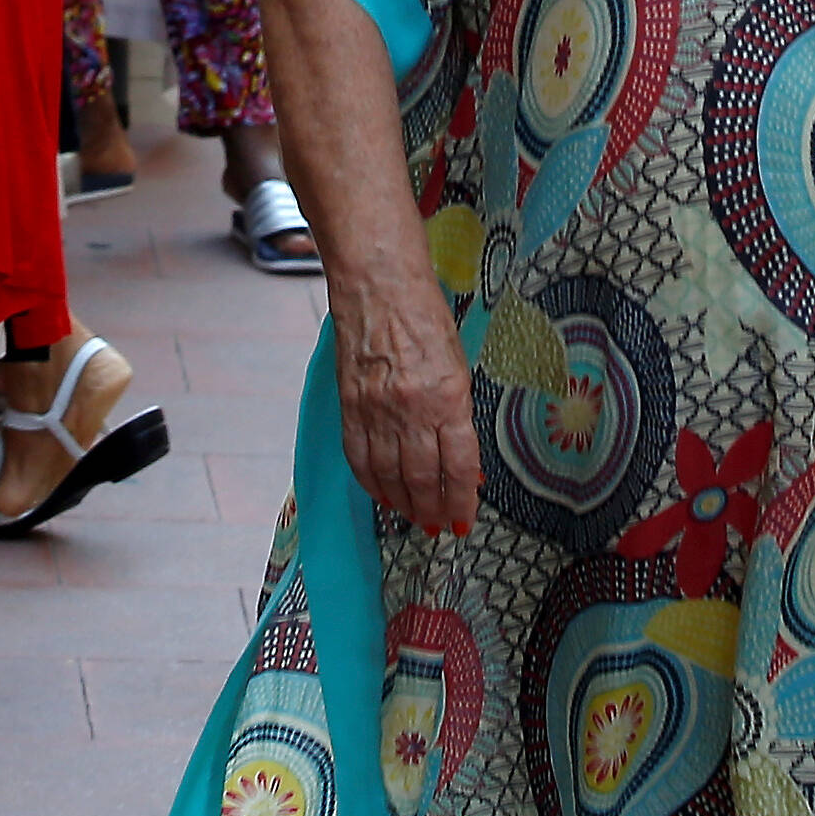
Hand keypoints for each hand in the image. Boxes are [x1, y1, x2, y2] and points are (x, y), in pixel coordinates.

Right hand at [332, 281, 481, 539]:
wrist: (378, 287)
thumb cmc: (425, 318)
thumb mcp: (458, 366)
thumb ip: (459, 416)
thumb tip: (464, 463)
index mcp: (448, 397)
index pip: (458, 466)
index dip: (462, 501)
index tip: (465, 522)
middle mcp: (411, 410)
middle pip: (423, 479)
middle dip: (434, 511)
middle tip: (440, 528)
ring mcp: (376, 410)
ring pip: (390, 476)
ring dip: (404, 504)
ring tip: (415, 519)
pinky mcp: (350, 406)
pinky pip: (359, 458)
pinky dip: (371, 483)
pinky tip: (383, 495)